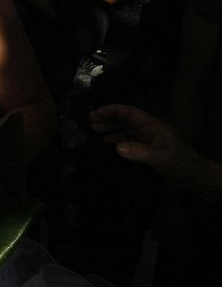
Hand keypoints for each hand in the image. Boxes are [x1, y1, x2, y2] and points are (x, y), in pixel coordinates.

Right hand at [89, 104, 220, 199]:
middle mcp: (149, 129)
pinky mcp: (149, 148)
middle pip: (126, 119)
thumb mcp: (161, 158)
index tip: (96, 113)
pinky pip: (130, 139)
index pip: (129, 113)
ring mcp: (149, 138)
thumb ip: (140, 152)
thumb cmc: (181, 164)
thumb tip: (117, 146)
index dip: (112, 111)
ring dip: (111, 128)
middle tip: (90, 121)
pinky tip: (109, 142)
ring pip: (126, 129)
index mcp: (153, 126)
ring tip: (95, 130)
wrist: (196, 176)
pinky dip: (118, 139)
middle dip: (108, 118)